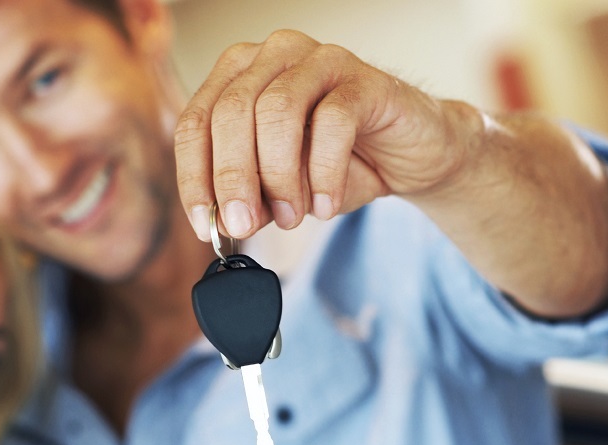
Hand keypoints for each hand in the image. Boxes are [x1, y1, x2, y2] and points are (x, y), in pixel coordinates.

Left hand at [174, 30, 479, 240]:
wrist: (413, 155)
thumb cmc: (343, 162)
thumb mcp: (284, 188)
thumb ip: (252, 197)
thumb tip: (225, 221)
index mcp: (240, 76)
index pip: (197, 122)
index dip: (195, 176)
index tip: (203, 225)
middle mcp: (274, 56)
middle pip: (231, 113)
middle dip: (233, 178)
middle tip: (243, 226)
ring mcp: (320, 60)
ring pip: (277, 112)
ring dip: (278, 176)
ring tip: (293, 217)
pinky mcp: (364, 79)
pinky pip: (333, 122)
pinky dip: (324, 172)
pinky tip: (326, 204)